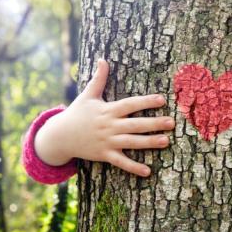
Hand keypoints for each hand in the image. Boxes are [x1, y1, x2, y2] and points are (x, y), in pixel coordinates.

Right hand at [34, 59, 174, 176]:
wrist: (60, 136)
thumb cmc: (76, 113)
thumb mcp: (87, 95)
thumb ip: (98, 79)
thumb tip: (103, 59)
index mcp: (108, 110)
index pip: (130, 104)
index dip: (145, 101)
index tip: (162, 99)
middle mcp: (109, 126)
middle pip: (135, 124)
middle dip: (154, 123)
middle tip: (171, 122)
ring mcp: (107, 141)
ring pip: (132, 142)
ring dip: (149, 142)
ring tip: (166, 141)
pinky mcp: (104, 155)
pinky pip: (121, 162)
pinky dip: (133, 167)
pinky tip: (148, 172)